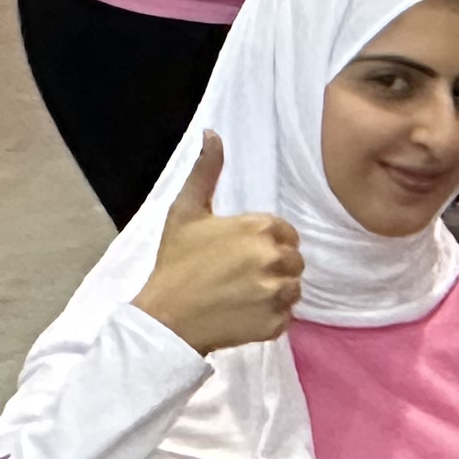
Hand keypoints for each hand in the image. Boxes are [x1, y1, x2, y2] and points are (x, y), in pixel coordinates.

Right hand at [133, 133, 304, 352]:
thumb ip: (205, 172)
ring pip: (293, 288)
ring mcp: (277, 294)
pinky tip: (243, 314)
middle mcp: (275, 260)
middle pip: (293, 260)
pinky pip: (285, 316)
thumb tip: (212, 134)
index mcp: (260, 229)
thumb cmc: (175, 263)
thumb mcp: (185, 212)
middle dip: (273, 266)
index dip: (266, 242)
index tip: (241, 253)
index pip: (285, 233)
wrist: (164, 319)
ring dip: (274, 291)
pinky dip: (269, 317)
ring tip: (241, 295)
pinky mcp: (276, 325)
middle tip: (239, 275)